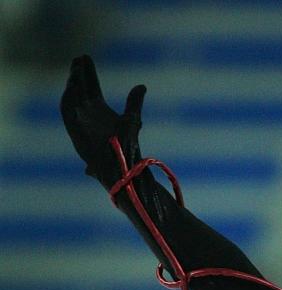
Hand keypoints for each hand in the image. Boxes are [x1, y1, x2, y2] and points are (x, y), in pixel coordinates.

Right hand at [60, 53, 146, 182]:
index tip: (85, 57)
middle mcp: (87, 114)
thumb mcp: (132, 119)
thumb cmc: (127, 147)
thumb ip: (134, 102)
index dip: (88, 72)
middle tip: (78, 58)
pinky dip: (68, 99)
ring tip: (76, 69)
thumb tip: (142, 86)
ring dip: (72, 83)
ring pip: (72, 98)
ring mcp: (80, 122)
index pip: (91, 86)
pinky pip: (67, 112)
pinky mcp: (75, 132)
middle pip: (80, 89)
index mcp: (99, 110)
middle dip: (78, 74)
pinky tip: (73, 86)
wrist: (123, 167)